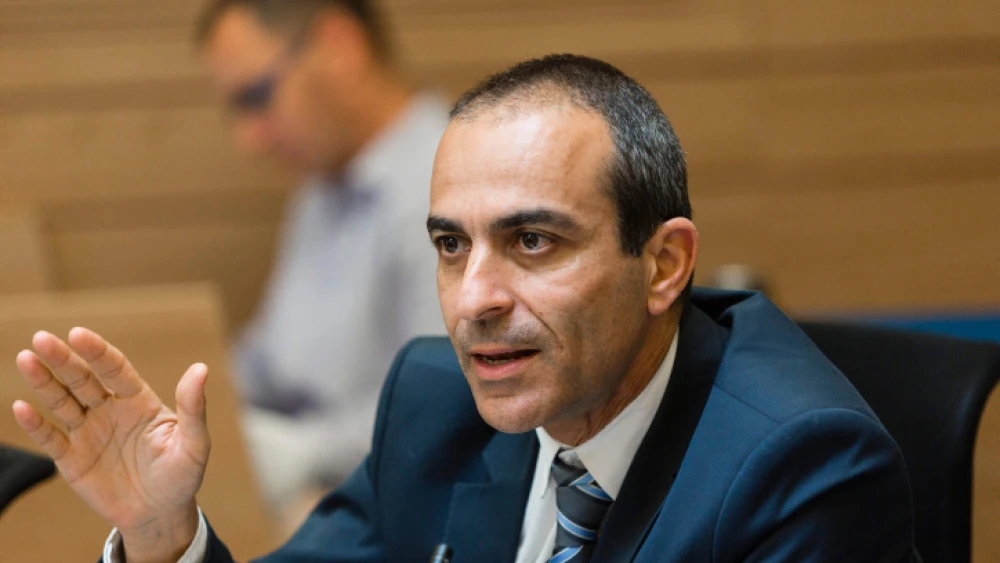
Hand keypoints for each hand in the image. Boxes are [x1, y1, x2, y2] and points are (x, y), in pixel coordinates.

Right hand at [12, 328, 209, 562]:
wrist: (160, 514)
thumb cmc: (181, 475)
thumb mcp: (193, 443)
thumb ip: (193, 407)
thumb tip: (201, 368)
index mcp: (138, 400)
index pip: (114, 369)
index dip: (97, 352)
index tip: (78, 334)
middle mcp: (110, 410)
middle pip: (83, 379)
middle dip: (63, 359)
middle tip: (41, 339)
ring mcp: (88, 432)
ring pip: (62, 402)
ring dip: (43, 382)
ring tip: (26, 359)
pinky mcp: (72, 459)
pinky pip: (51, 438)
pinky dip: (35, 424)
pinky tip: (21, 408)